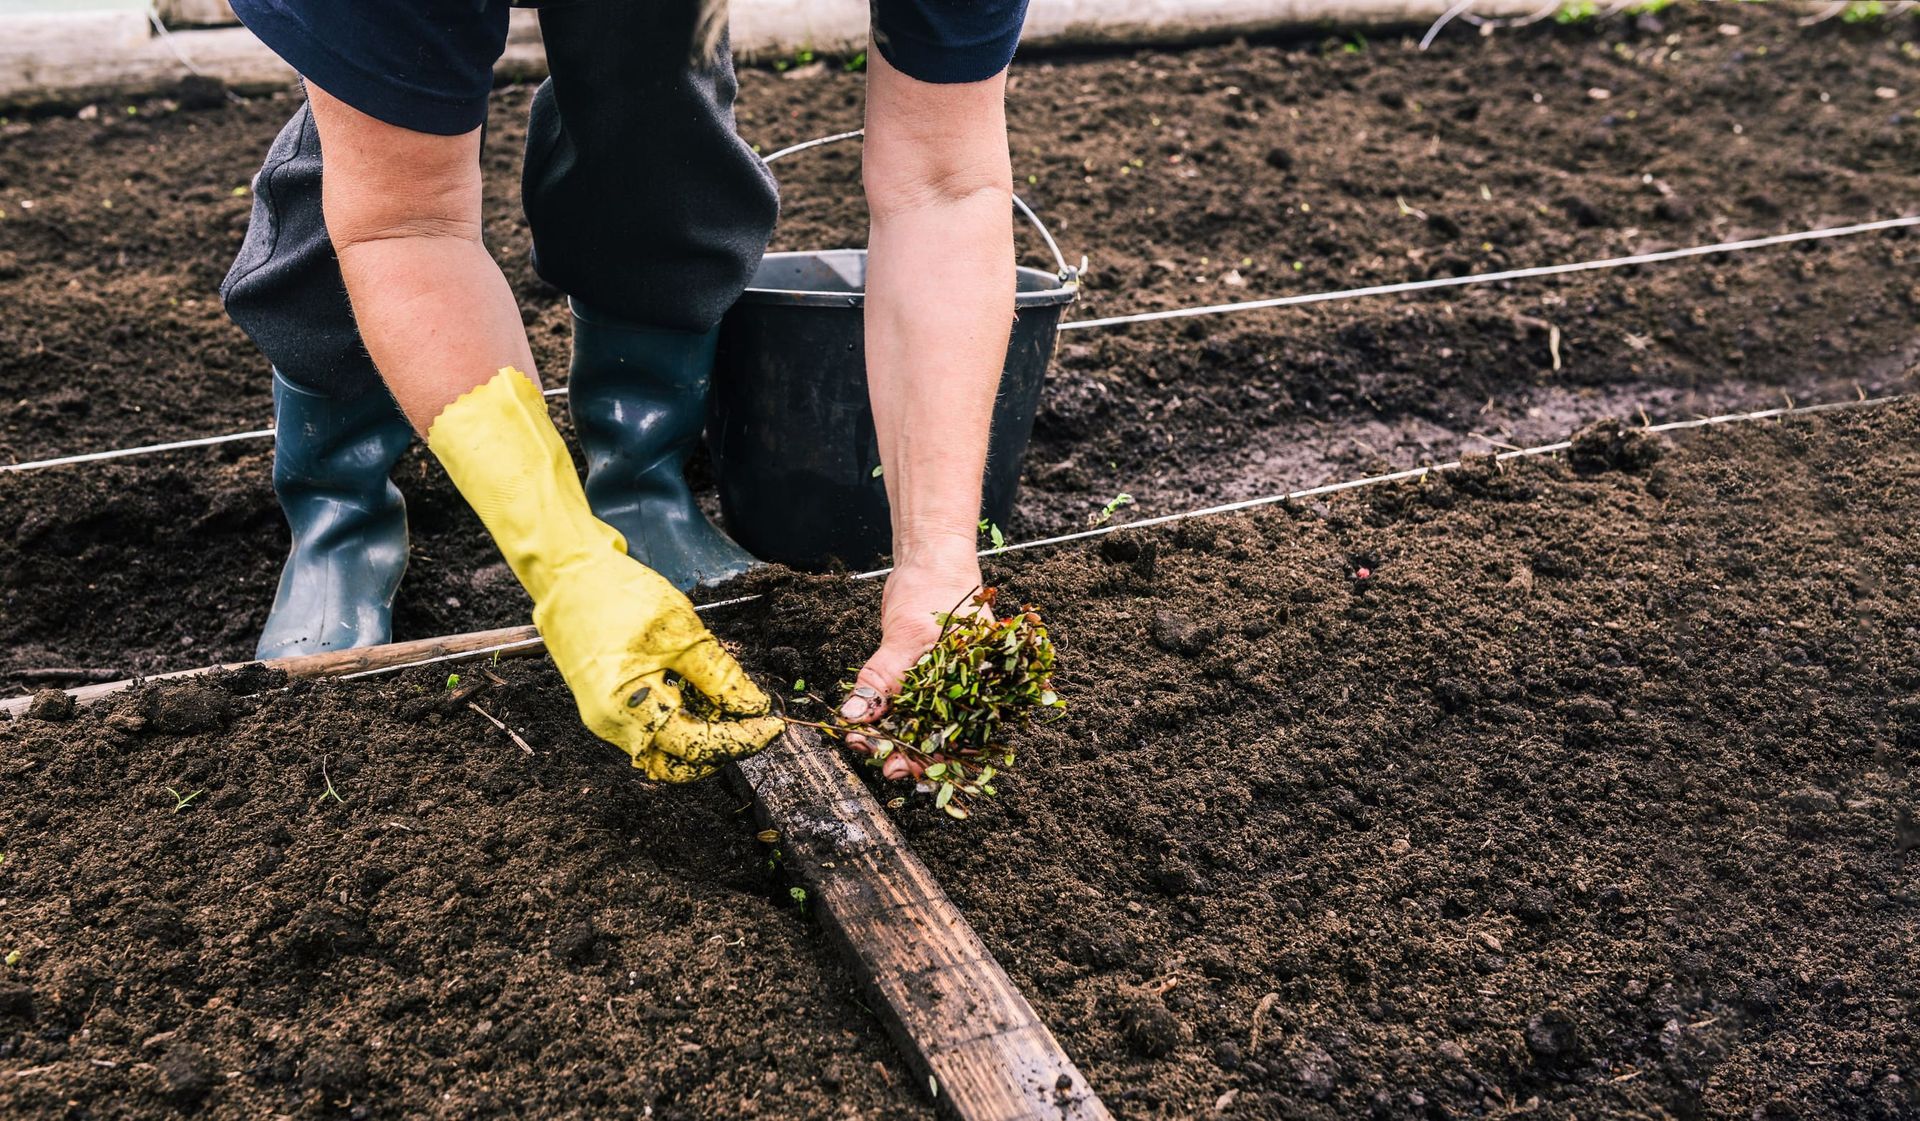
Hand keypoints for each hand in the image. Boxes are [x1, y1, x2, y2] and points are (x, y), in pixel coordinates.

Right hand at [426, 368, 780, 780]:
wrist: (568, 569)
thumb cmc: (617, 594)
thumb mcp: (682, 632)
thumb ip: (720, 676)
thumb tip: (753, 706)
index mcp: (625, 710)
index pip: (696, 745)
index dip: (740, 739)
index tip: (771, 725)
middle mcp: (609, 723)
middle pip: (677, 761)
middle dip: (720, 748)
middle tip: (753, 723)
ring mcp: (604, 715)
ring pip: (663, 747)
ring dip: (701, 735)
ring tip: (730, 706)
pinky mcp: (606, 701)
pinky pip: (650, 726)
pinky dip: (681, 719)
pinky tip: (703, 695)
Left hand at [839, 549, 985, 779]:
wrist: (931, 558)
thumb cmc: (935, 588)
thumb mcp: (907, 635)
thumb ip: (882, 678)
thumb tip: (855, 715)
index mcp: (983, 689)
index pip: (958, 741)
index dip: (926, 761)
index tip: (892, 768)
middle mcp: (969, 693)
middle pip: (938, 739)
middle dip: (902, 751)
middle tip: (867, 753)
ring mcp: (948, 686)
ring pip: (919, 725)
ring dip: (890, 736)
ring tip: (860, 740)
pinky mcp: (926, 678)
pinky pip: (907, 705)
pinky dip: (886, 715)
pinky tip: (865, 722)